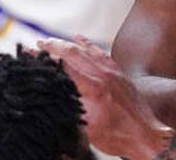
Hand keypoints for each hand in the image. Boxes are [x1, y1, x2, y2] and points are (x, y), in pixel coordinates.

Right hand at [37, 37, 175, 159]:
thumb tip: (55, 96)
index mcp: (94, 88)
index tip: (29, 53)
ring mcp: (114, 72)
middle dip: (53, 46)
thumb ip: (72, 108)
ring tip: (51, 41)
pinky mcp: (120, 73)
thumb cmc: (116, 136)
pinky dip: (88, 44)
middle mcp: (104, 75)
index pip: (64, 67)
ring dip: (68, 44)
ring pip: (87, 50)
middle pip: (74, 53)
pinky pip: (101, 53)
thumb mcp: (88, 127)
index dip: (45, 58)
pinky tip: (79, 39)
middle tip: (36, 44)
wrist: (146, 135)